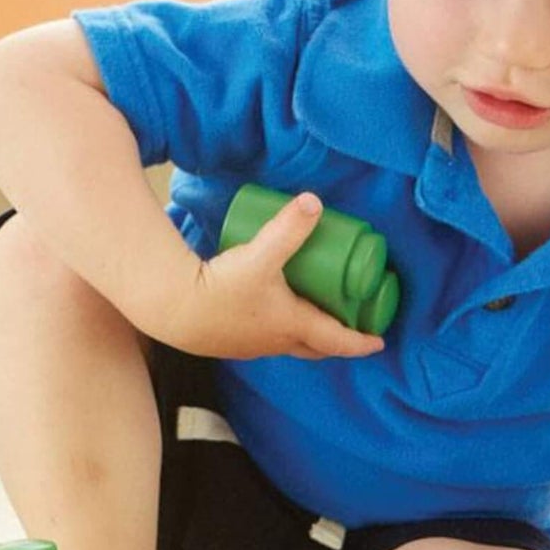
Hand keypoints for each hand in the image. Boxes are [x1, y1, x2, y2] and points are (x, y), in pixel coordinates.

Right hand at [166, 193, 386, 360]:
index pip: (337, 341)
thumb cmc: (220, 288)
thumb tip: (314, 201)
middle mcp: (276, 342)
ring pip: (289, 344)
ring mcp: (251, 346)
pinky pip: (264, 338)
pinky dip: (277, 330)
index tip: (378, 341)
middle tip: (350, 328)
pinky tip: (268, 312)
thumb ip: (288, 228)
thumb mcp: (260, 255)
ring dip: (306, 334)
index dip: (361, 341)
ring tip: (313, 314)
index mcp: (292, 326)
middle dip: (336, 340)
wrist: (171, 309)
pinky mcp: (229, 342)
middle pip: (316, 347)